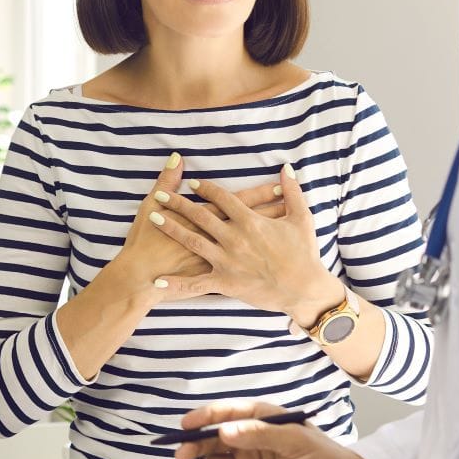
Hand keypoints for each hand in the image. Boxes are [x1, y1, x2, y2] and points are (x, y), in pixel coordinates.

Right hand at [109, 156, 290, 291]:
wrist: (140, 280)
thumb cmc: (145, 244)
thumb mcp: (150, 206)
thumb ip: (166, 180)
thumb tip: (177, 158)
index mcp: (208, 220)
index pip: (240, 202)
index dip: (260, 194)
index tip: (278, 186)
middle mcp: (219, 239)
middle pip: (252, 221)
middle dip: (273, 211)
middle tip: (292, 205)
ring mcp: (221, 261)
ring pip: (254, 246)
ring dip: (271, 236)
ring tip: (291, 228)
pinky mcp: (217, 280)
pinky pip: (242, 272)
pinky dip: (258, 266)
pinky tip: (273, 264)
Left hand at [145, 164, 341, 320]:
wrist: (304, 289)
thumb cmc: (304, 254)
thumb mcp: (301, 219)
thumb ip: (292, 192)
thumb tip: (287, 168)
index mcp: (250, 221)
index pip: (223, 199)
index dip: (206, 189)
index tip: (192, 184)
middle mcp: (235, 238)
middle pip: (201, 215)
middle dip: (178, 203)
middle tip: (161, 194)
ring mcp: (227, 261)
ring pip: (193, 241)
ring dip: (171, 228)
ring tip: (153, 217)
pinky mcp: (226, 282)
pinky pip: (197, 283)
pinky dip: (177, 283)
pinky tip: (158, 280)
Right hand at [176, 401, 374, 458]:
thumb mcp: (296, 441)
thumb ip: (261, 434)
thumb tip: (225, 431)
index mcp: (263, 421)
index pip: (229, 414)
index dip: (205, 417)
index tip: (185, 426)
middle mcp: (252, 443)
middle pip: (214, 441)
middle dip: (195, 446)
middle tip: (181, 456)